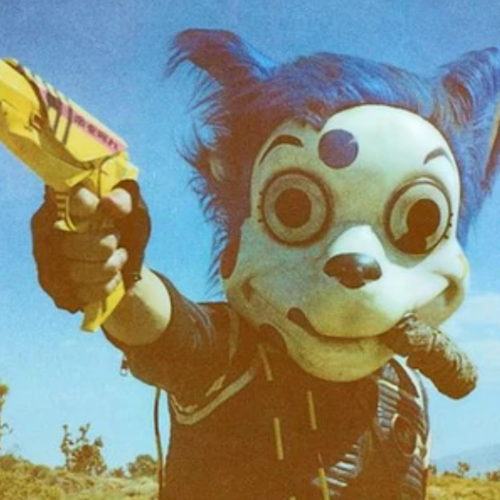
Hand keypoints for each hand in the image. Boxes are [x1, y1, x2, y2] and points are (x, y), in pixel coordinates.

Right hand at [31, 181, 150, 311]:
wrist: (128, 263)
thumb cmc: (126, 228)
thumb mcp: (134, 209)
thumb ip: (125, 197)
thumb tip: (109, 203)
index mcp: (62, 200)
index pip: (67, 200)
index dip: (86, 206)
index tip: (100, 210)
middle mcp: (45, 227)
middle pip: (72, 245)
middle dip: (106, 246)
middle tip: (117, 240)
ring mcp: (46, 259)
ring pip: (76, 272)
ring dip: (109, 267)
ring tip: (118, 258)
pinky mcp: (54, 287)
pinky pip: (81, 294)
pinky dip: (105, 287)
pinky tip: (112, 277)